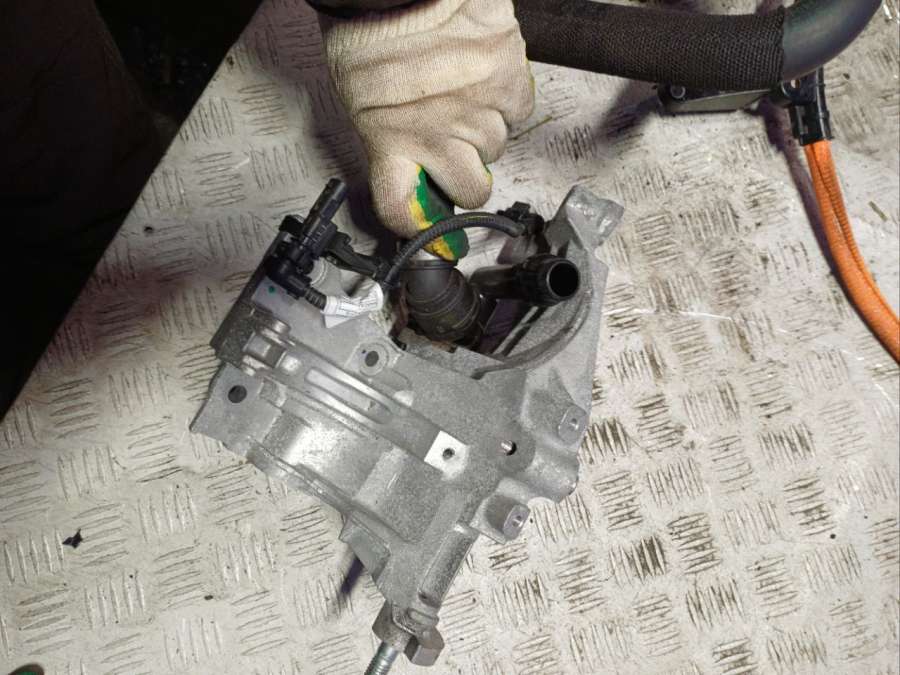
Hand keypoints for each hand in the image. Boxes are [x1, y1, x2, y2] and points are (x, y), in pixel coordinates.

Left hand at [321, 0, 533, 257]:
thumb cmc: (370, 22)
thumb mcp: (360, 91)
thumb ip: (388, 134)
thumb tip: (407, 166)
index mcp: (388, 141)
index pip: (404, 211)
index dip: (420, 230)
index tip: (432, 239)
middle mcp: (437, 136)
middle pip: (473, 190)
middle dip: (467, 177)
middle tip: (456, 151)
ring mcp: (477, 112)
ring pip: (497, 145)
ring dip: (484, 127)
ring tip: (461, 91)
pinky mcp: (508, 81)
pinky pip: (519, 108)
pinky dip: (506, 96)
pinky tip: (484, 75)